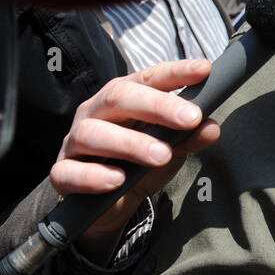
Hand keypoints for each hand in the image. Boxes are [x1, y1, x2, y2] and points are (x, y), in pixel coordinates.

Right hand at [54, 59, 219, 251]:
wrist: (109, 204)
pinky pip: (70, 172)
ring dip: (130, 143)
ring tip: (162, 155)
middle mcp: (95, 112)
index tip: (204, 70)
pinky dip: (95, 176)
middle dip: (158, 105)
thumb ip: (189, 137)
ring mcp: (74, 142)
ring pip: (93, 133)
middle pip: (119, 97)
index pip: (148, 78)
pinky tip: (118, 180)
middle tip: (191, 118)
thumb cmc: (140, 164)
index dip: (175, 73)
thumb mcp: (171, 149)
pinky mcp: (62, 174)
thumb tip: (211, 127)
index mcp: (123, 97)